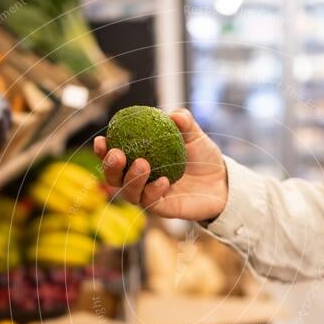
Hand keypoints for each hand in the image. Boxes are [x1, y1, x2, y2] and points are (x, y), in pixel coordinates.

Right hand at [94, 108, 227, 220]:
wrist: (221, 182)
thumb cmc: (202, 157)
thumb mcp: (195, 136)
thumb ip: (185, 123)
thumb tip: (174, 115)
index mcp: (139, 158)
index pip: (114, 156)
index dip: (103, 150)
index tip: (102, 139)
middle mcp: (139, 179)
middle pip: (114, 178)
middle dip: (110, 167)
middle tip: (117, 154)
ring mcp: (148, 195)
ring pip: (129, 192)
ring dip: (131, 179)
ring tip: (143, 164)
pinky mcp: (161, 209)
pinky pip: (151, 202)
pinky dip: (154, 191)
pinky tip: (164, 181)